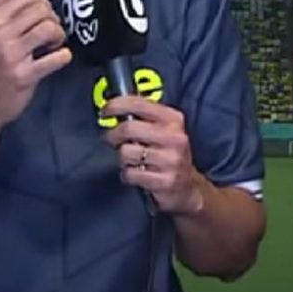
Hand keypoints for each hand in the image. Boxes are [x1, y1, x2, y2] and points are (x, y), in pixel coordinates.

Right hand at [0, 0, 71, 132]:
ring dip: (59, 36)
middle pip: (41, 10)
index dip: (43, 3)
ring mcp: (10, 55)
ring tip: (54, 44)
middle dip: (53, 19)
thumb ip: (0, 2)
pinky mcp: (23, 75)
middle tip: (51, 32)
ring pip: (48, 29)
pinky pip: (54, 58)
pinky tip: (57, 58)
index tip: (43, 15)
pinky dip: (63, 57)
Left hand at [102, 96, 205, 214]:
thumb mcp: (164, 129)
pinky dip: (127, 174)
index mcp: (173, 119)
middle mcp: (174, 137)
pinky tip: (136, 173)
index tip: (105, 111)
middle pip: (128, 128)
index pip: (138, 104)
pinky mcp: (164, 181)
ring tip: (131, 160)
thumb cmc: (168, 154)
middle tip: (111, 139)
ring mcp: (170, 160)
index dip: (116, 105)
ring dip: (122, 158)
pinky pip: (130, 174)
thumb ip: (142, 117)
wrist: (187, 187)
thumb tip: (113, 109)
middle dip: (112, 135)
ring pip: (126, 152)